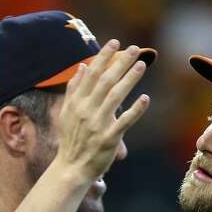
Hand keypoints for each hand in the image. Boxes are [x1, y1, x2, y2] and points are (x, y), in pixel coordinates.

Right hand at [54, 41, 149, 179]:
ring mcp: (97, 125)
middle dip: (120, 63)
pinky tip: (145, 99)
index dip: (103, 57)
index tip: (114, 42)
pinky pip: (124, 122)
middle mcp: (86, 111)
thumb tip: (81, 67)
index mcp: (77, 103)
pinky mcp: (108, 139)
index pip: (91, 74)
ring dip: (129, 80)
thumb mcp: (67, 113)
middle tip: (135, 49)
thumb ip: (73, 89)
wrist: (71, 168)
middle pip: (105, 81)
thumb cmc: (72, 140)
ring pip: (115, 97)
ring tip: (141, 66)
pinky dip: (135, 110)